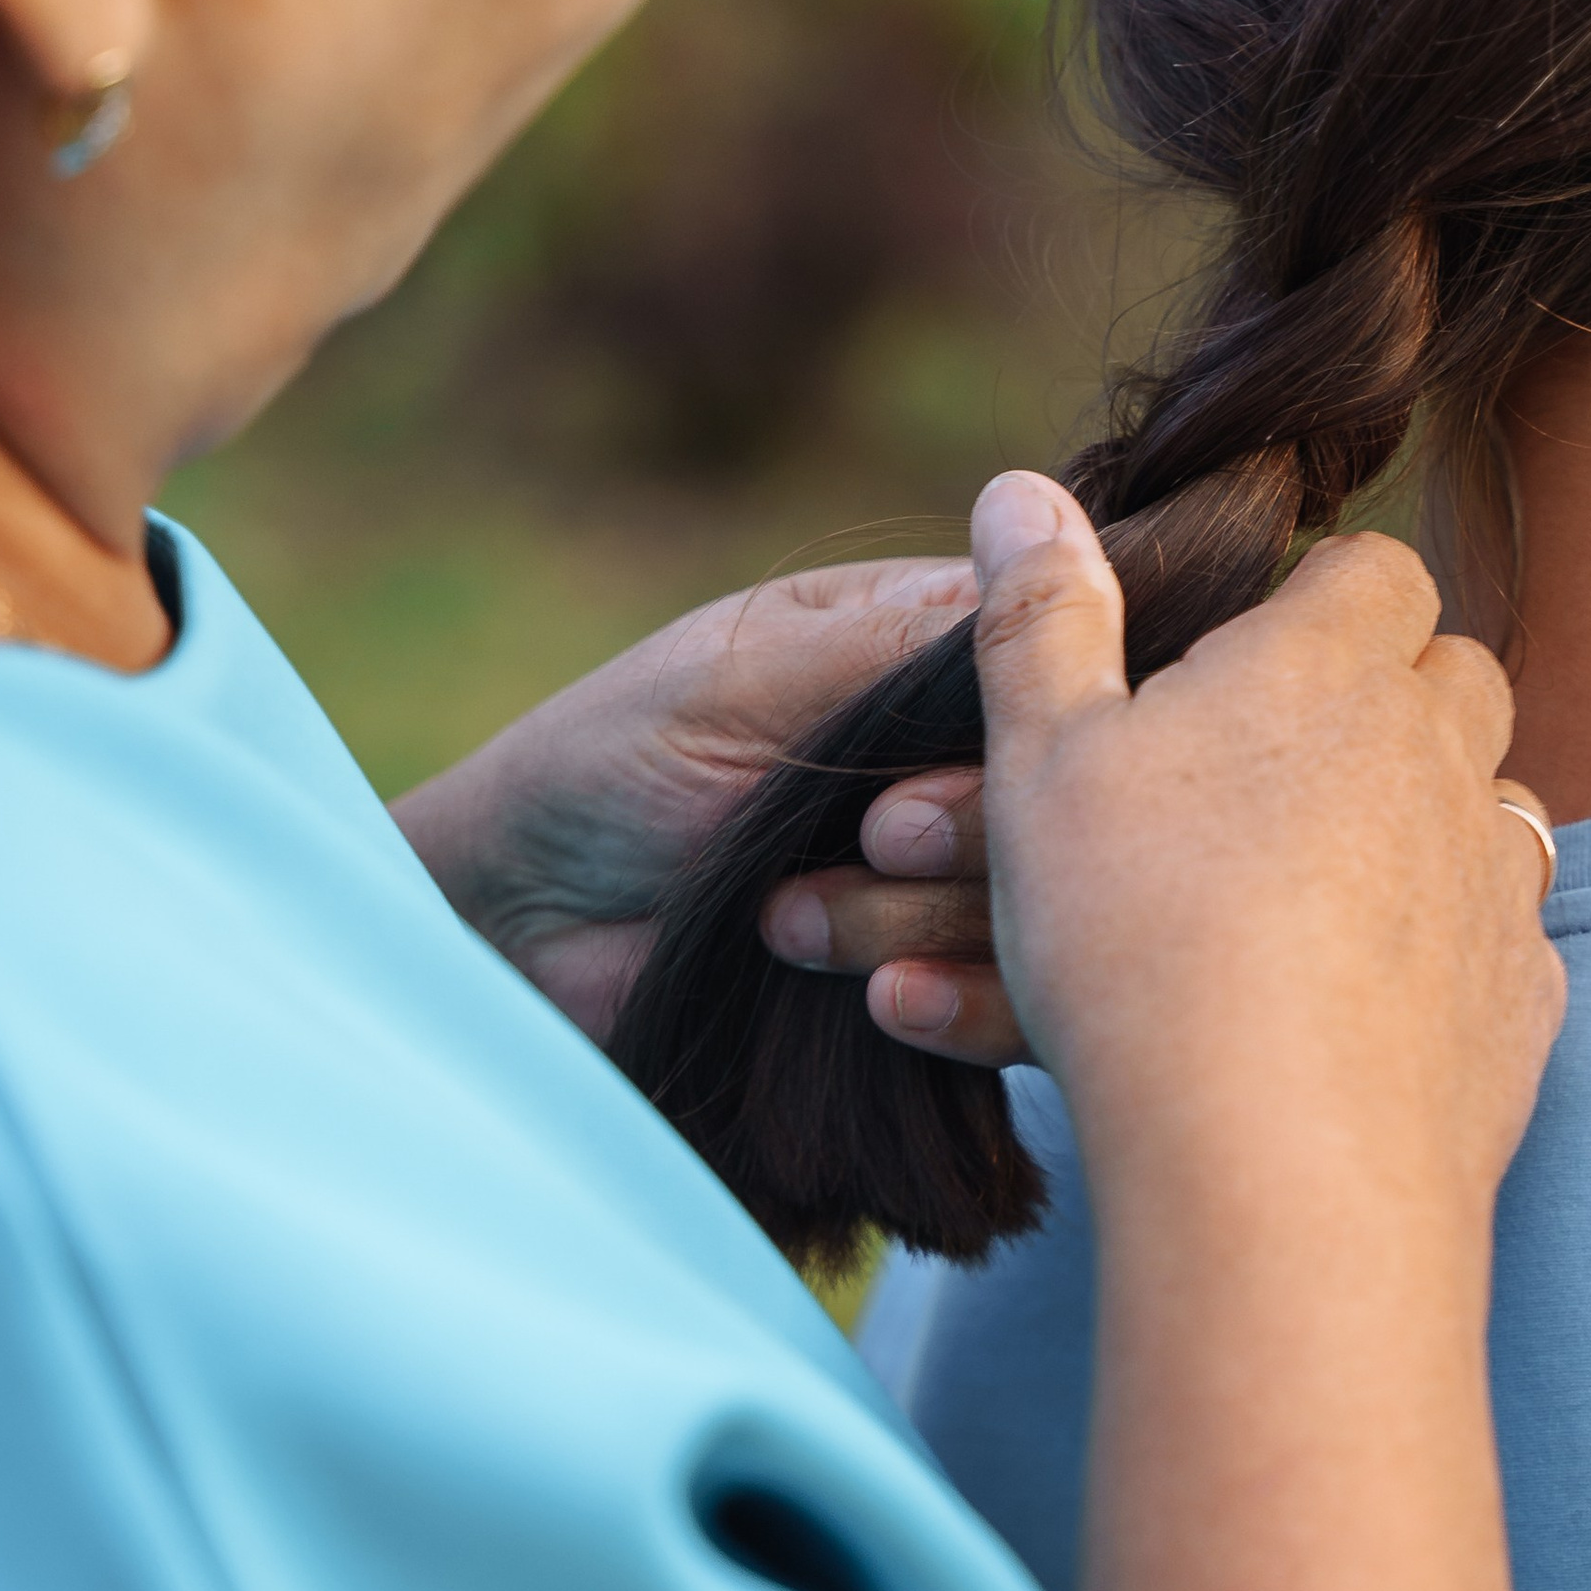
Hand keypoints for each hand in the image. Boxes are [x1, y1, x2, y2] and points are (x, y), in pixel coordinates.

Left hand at [393, 558, 1021, 1055]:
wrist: (521, 930)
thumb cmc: (607, 764)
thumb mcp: (744, 677)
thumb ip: (899, 642)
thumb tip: (1055, 584)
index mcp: (924, 644)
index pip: (1062, 652)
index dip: (1044, 703)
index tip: (951, 747)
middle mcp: (959, 756)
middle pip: (1069, 790)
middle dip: (971, 824)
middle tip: (872, 833)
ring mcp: (950, 876)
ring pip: (1045, 902)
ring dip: (919, 917)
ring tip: (794, 919)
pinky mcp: (934, 980)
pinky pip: (1011, 1005)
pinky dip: (951, 1006)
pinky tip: (871, 1000)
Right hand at [968, 472, 1562, 1201]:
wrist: (1273, 1168)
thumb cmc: (1138, 940)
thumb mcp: (1042, 763)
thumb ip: (1038, 618)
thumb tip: (1017, 486)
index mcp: (1330, 665)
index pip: (1374, 568)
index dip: (1317, 596)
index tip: (1247, 651)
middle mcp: (1443, 753)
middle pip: (1454, 675)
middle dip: (1386, 700)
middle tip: (1273, 770)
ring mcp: (1499, 880)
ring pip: (1494, 806)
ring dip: (1422, 827)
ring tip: (1310, 893)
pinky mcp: (1522, 1003)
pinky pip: (1502, 945)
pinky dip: (1442, 960)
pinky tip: (1357, 1010)